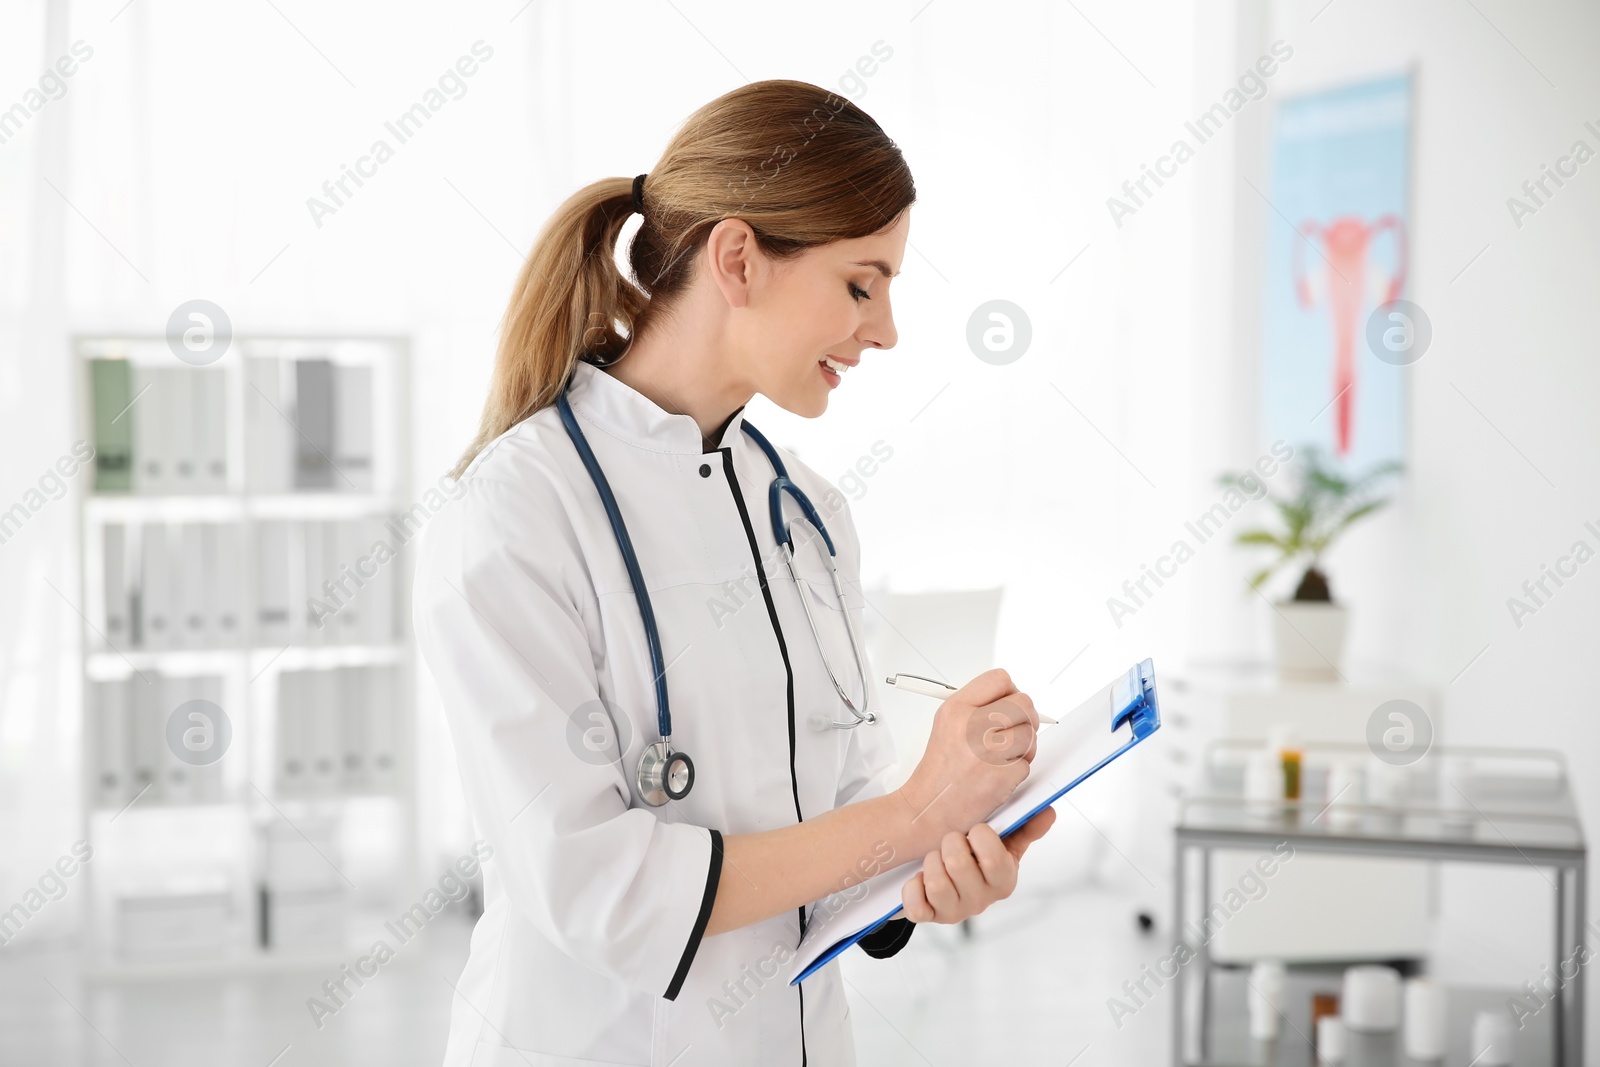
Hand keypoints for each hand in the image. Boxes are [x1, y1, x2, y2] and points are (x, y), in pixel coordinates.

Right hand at [895, 668, 1039, 843]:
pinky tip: (998, 775)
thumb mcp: (947, 723)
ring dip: (1024, 746)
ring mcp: (988, 752)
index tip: (1009, 704)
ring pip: (1030, 734)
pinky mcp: (1001, 776)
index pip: (1000, 680)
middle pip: (1024, 704)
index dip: (1011, 691)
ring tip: (1003, 756)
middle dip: (1025, 718)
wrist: (928, 808)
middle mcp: (971, 726)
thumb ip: (978, 705)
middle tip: (1014, 731)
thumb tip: (1013, 697)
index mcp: (956, 708)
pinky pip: (1026, 763)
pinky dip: (1017, 770)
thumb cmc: (940, 769)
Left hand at [900, 808, 1056, 923]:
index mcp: (1004, 881)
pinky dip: (912, 887)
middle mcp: (981, 901)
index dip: (979, 836)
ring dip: (931, 862)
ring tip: (937, 859)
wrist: (946, 882)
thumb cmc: (977, 860)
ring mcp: (954, 912)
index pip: (994, 858)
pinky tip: (920, 879)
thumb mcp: (1003, 844)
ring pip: (935, 881)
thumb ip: (1024, 828)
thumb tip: (1047, 812)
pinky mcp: (928, 917)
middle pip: (959, 863)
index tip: (975, 830)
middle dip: (950, 843)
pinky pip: (914, 905)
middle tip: (952, 842)